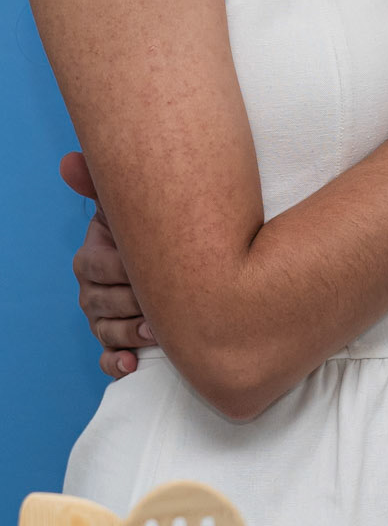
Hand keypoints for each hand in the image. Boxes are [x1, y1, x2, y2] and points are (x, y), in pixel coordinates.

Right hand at [59, 150, 151, 378]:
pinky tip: (132, 364)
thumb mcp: (134, 204)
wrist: (181, 255)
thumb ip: (104, 183)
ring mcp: (102, 317)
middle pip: (103, 302)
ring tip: (157, 333)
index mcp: (93, 256)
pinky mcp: (116, 342)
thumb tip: (68, 161)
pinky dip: (117, 363)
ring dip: (130, 333)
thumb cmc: (157, 226)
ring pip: (107, 331)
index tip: (154, 270)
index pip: (98, 266)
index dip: (124, 270)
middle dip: (133, 304)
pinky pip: (109, 359)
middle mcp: (92, 288)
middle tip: (167, 304)